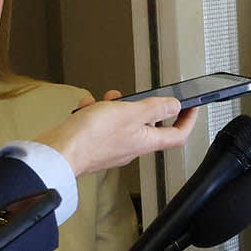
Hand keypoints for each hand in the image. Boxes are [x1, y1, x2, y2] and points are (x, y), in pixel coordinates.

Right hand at [36, 91, 198, 175]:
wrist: (58, 152)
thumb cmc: (90, 138)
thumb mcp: (129, 113)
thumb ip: (155, 108)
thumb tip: (175, 105)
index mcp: (145, 141)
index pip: (178, 134)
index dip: (188, 120)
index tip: (192, 107)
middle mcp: (131, 147)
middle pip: (148, 124)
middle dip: (140, 105)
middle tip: (132, 97)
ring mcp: (112, 147)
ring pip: (121, 121)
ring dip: (114, 107)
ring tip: (103, 102)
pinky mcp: (94, 144)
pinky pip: (100, 124)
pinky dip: (94, 112)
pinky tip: (87, 108)